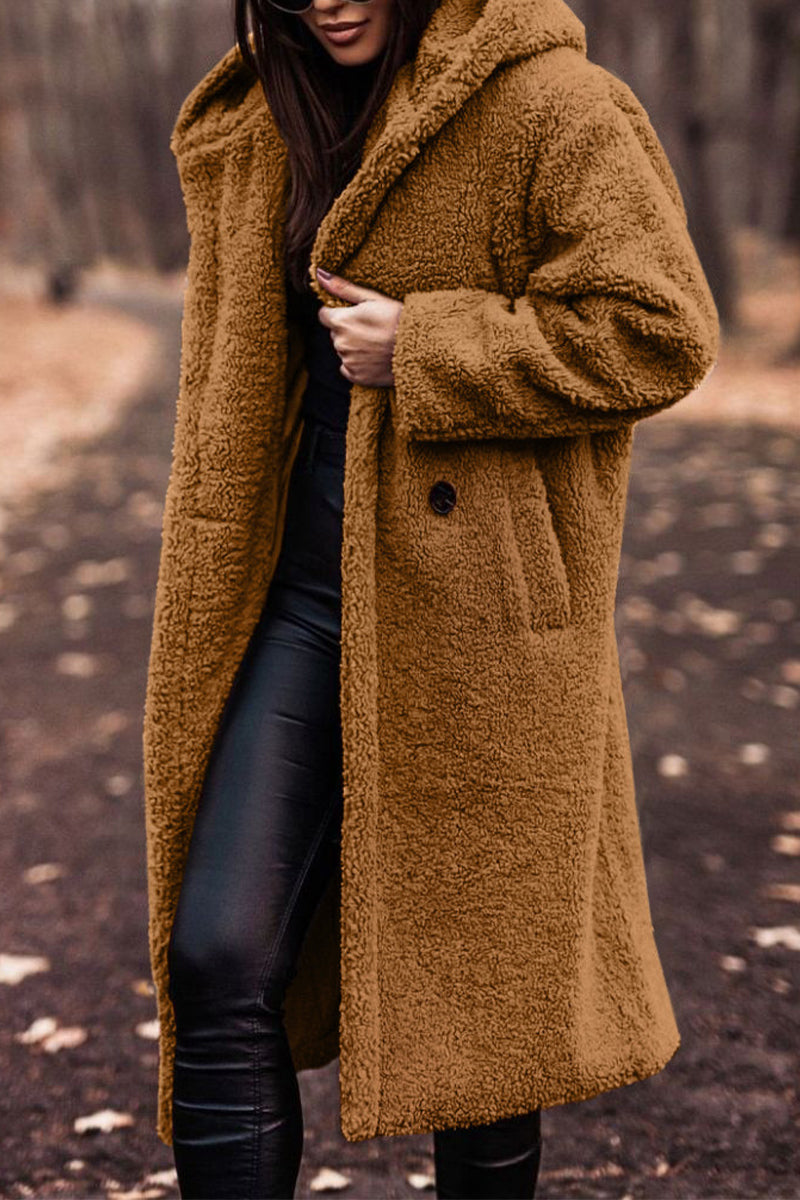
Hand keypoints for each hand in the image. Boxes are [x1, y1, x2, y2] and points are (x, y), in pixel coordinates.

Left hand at [316, 268, 402, 387]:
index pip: (324, 315)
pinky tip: (374, 357)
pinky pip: (348, 368)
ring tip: (376, 343)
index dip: (339, 313)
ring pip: (343, 350)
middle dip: (347, 330)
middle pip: (335, 333)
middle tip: (371, 328)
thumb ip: (343, 288)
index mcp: (341, 321)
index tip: (355, 314)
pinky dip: (358, 363)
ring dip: (353, 346)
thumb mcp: (374, 298)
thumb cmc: (399, 319)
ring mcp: (348, 361)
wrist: (420, 348)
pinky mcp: (356, 377)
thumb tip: (319, 273)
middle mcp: (340, 342)